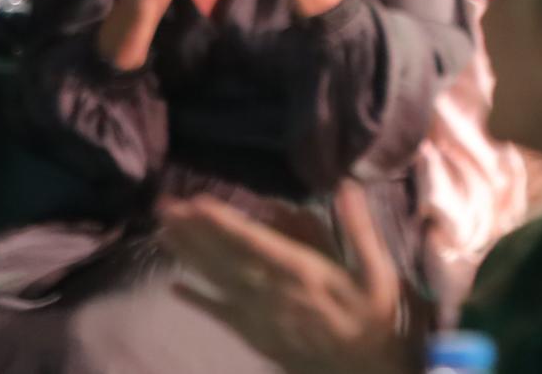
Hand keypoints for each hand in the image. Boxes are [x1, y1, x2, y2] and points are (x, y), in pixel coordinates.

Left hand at [159, 182, 406, 373]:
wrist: (367, 373)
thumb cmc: (375, 318)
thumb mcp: (379, 272)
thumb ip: (358, 229)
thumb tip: (345, 186)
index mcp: (303, 272)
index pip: (255, 242)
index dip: (225, 222)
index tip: (197, 202)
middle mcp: (274, 292)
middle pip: (227, 257)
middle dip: (194, 230)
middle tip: (163, 206)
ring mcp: (262, 316)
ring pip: (219, 281)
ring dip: (189, 255)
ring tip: (162, 231)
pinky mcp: (258, 334)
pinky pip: (222, 315)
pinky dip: (198, 300)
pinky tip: (174, 287)